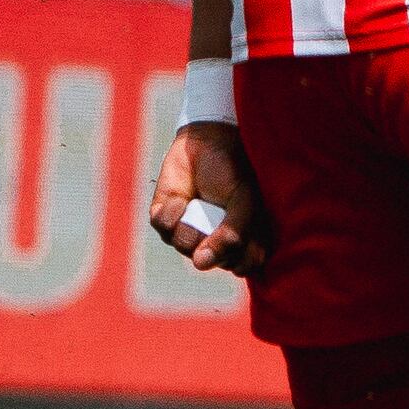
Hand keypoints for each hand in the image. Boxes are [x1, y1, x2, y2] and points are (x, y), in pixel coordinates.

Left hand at [145, 115, 266, 275]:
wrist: (207, 142)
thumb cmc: (235, 171)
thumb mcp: (245, 201)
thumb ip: (234, 234)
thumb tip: (201, 264)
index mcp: (242, 239)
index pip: (241, 266)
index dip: (238, 260)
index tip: (241, 239)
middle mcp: (214, 240)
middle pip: (209, 261)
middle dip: (211, 239)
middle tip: (219, 212)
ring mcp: (188, 231)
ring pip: (183, 246)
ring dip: (190, 224)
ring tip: (200, 202)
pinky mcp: (165, 219)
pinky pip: (163, 227)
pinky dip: (172, 210)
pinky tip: (182, 196)